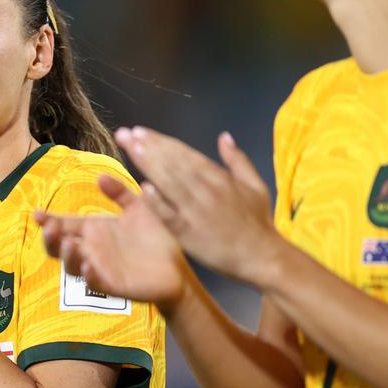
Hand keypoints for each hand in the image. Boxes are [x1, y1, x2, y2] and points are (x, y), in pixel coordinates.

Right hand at [35, 174, 189, 311]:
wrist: (176, 267)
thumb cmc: (154, 238)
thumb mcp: (137, 209)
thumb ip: (119, 192)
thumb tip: (99, 176)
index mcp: (93, 231)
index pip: (64, 225)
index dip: (48, 220)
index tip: (36, 213)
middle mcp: (91, 250)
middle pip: (59, 248)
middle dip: (50, 240)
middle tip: (49, 228)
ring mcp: (100, 269)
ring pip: (73, 267)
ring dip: (68, 256)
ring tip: (70, 243)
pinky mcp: (113, 286)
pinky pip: (95, 284)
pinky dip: (89, 276)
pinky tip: (88, 267)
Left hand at [114, 126, 281, 284]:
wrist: (262, 256)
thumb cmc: (257, 221)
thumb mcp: (255, 184)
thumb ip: (237, 159)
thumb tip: (224, 136)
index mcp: (219, 177)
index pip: (185, 154)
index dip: (162, 141)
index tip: (140, 131)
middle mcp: (205, 190)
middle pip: (173, 164)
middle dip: (149, 147)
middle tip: (125, 134)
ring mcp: (196, 212)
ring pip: (169, 183)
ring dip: (149, 165)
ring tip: (130, 149)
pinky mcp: (189, 234)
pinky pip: (170, 216)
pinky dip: (157, 202)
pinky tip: (142, 189)